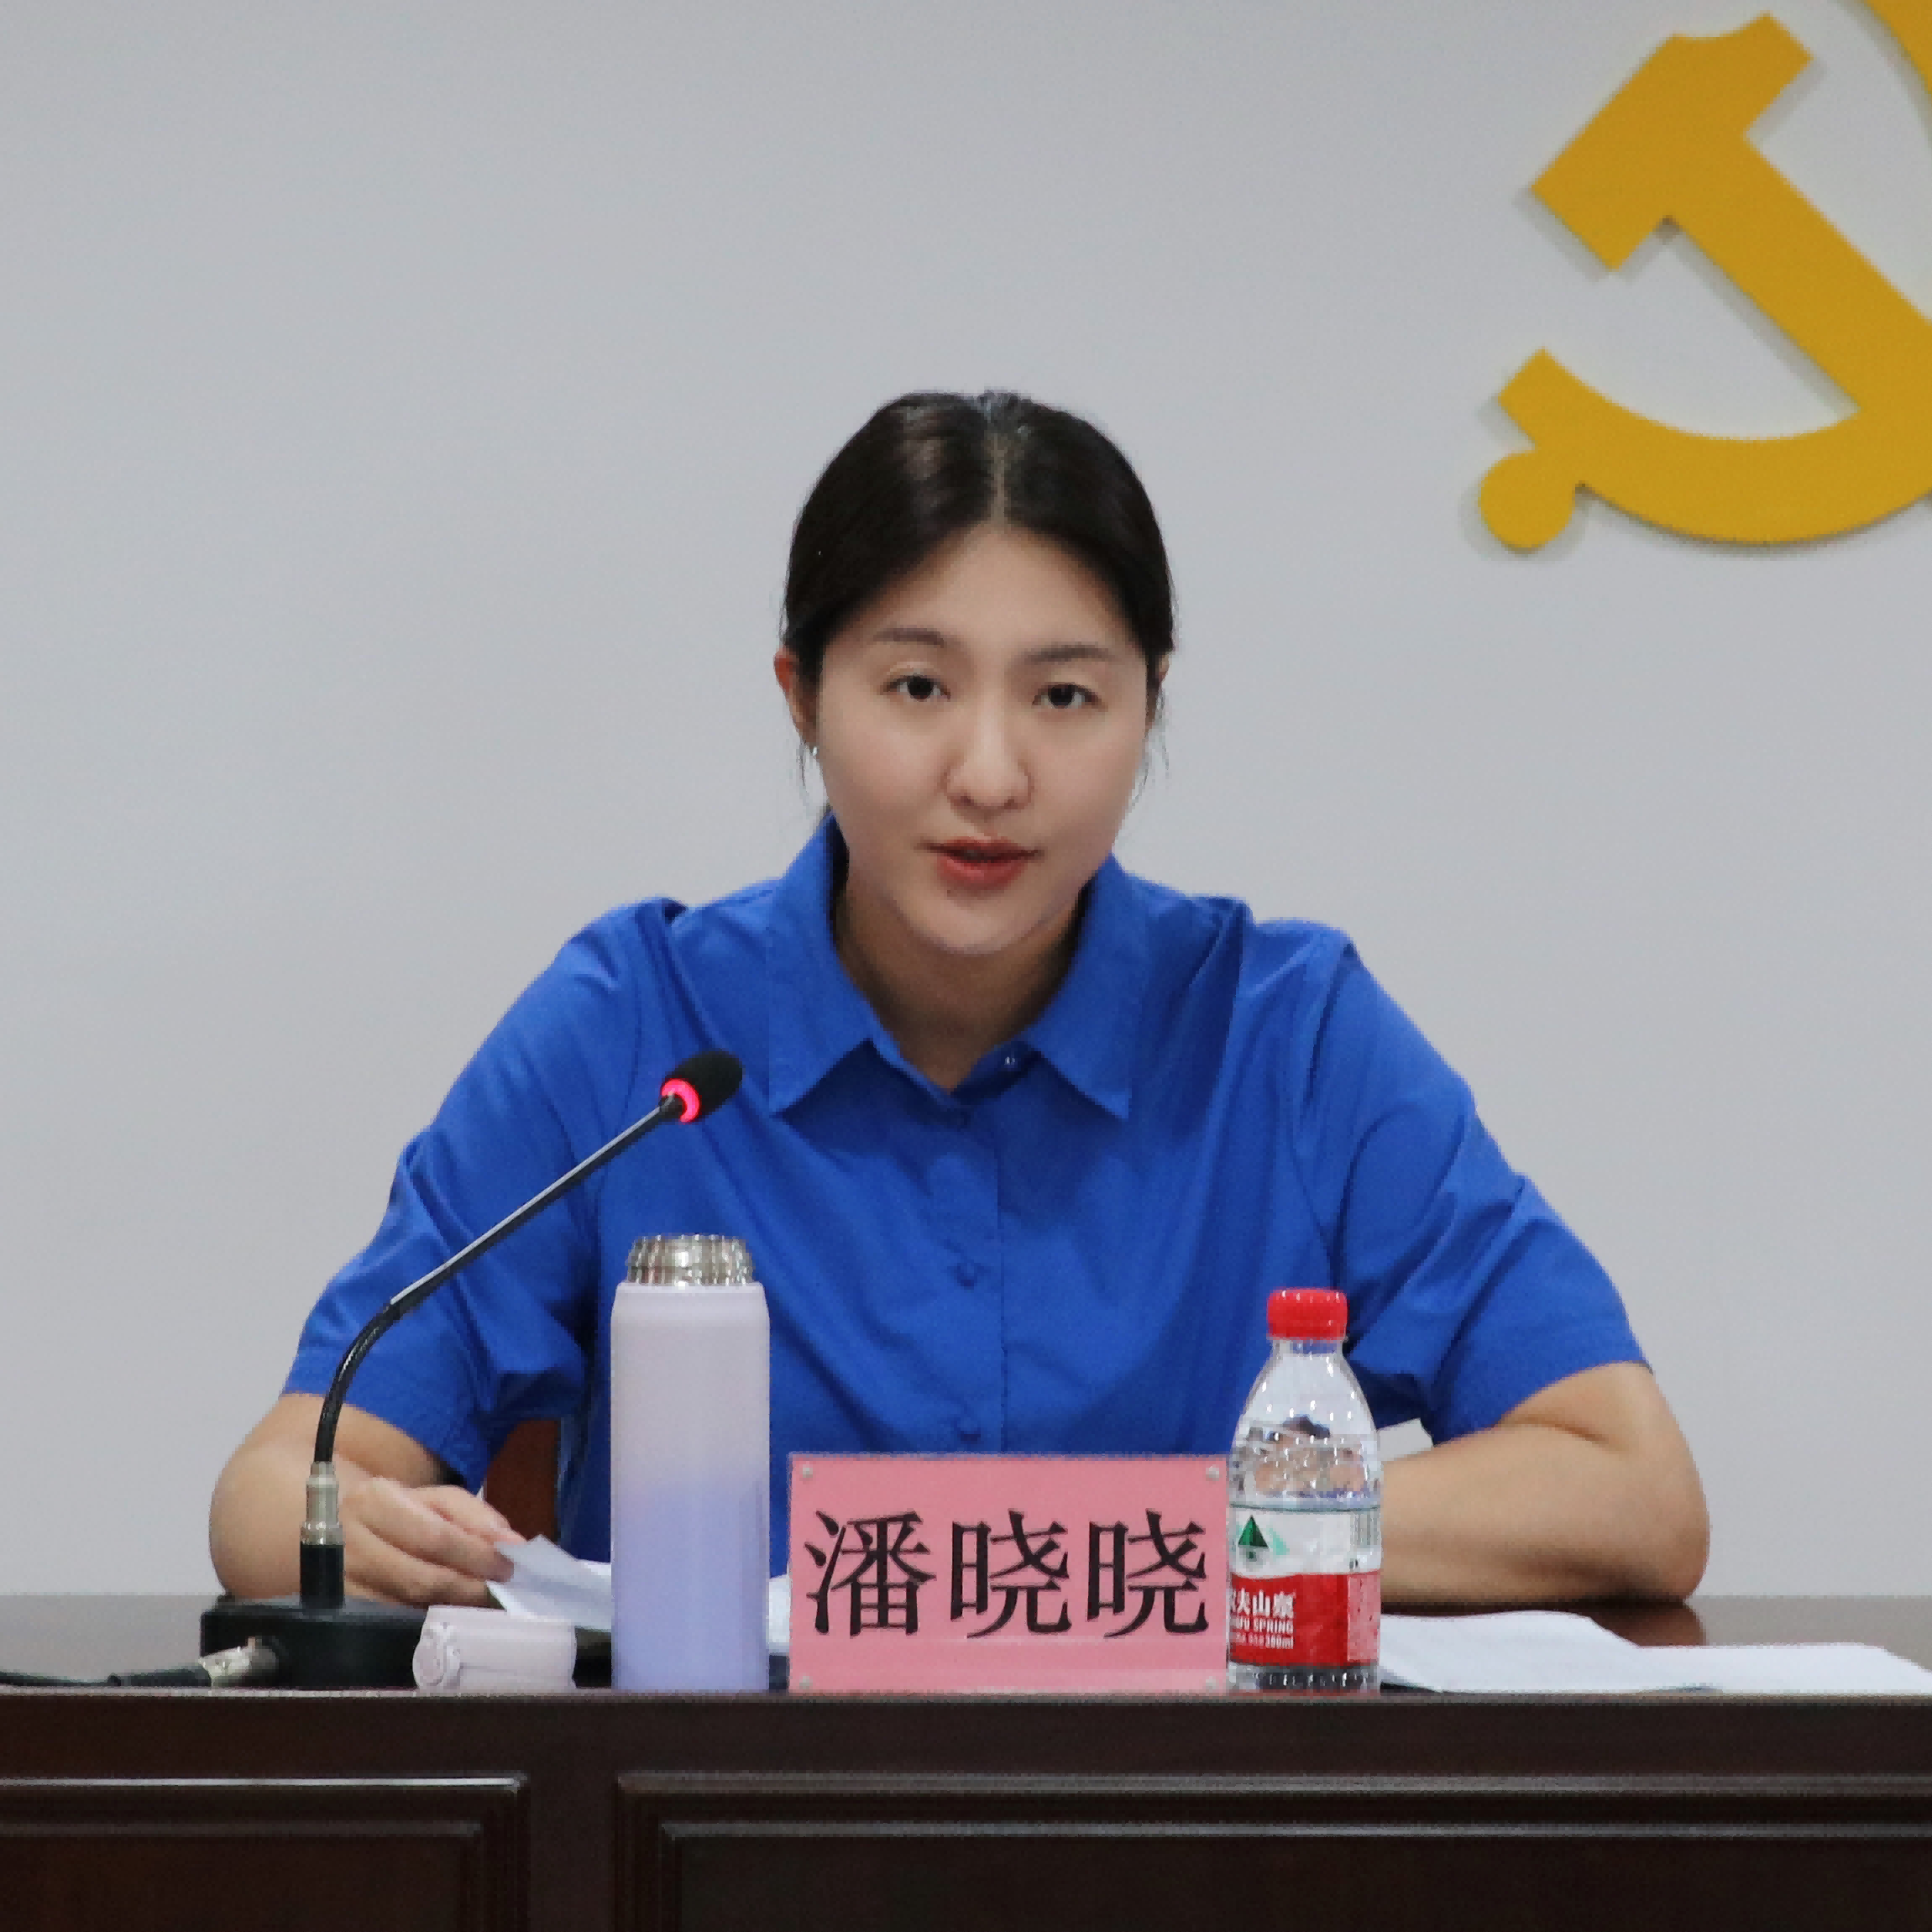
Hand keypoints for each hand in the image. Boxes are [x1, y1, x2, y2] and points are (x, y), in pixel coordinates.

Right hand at [339, 1473, 522, 1607]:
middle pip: (421, 1578)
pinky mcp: (343, 1611)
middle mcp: (351, 1544)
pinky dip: (431, 1618)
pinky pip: (396, 1620)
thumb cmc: (397, 1508)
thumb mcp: (434, 1497)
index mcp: (374, 1503)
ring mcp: (342, 1584)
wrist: (337, 1525)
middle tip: (501, 1591)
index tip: (508, 1567)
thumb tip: (511, 1543)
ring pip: (409, 1606)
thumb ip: (475, 1515)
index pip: (434, 1537)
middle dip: (469, 1588)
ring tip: (483, 1602)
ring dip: (453, 1607)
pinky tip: (453, 1613)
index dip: (475, 1556)